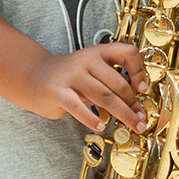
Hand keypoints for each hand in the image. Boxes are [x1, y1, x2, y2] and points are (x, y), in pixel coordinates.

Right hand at [27, 44, 147, 133]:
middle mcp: (86, 60)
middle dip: (133, 104)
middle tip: (141, 119)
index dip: (139, 70)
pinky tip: (100, 126)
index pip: (126, 52)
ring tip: (132, 125)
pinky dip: (92, 119)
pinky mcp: (59, 92)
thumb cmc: (70, 78)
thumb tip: (136, 106)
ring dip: (122, 114)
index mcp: (98, 53)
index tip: (143, 89)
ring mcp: (72, 75)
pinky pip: (79, 108)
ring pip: (104, 97)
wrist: (35, 76)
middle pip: (118, 83)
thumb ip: (110, 82)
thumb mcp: (92, 71)